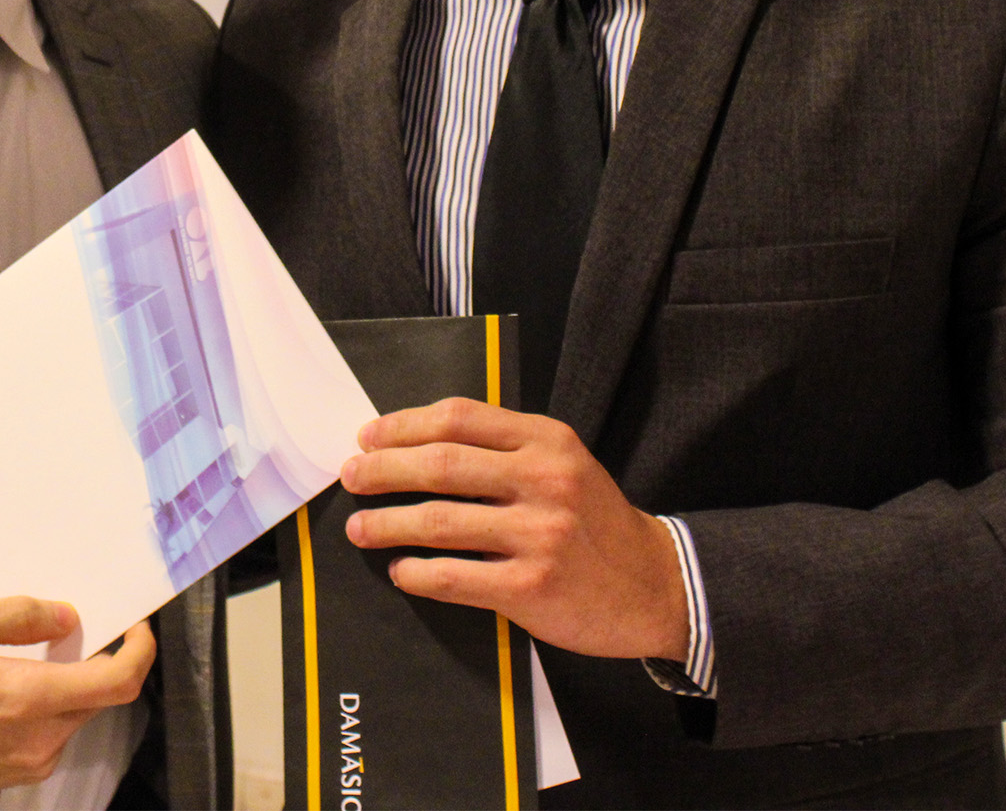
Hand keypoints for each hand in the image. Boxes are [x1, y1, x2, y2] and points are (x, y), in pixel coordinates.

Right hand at [0, 597, 153, 802]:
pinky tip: (2, 680)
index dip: (141, 650)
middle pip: (98, 695)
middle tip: (62, 620)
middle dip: (94, 655)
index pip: (116, 681)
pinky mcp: (11, 772)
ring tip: (16, 650)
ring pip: (74, 712)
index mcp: (24, 700)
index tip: (138, 624)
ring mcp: (25, 762)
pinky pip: (48, 730)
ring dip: (63, 678)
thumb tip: (68, 615)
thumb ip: (14, 616)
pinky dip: (42, 701)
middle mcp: (35, 740)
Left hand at [341, 397, 688, 660]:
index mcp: (546, 441)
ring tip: (360, 529)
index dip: (403, 426)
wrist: (654, 584)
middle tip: (351, 478)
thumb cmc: (594, 522)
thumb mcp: (563, 463)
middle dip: (382, 470)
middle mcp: (544, 480)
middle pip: (440, 465)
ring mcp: (538, 534)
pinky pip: (454, 576)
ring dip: (387, 524)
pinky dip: (417, 573)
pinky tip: (403, 571)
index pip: (459, 418)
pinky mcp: (532, 586)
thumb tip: (416, 445)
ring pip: (438, 521)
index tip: (368, 437)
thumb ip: (504, 448)